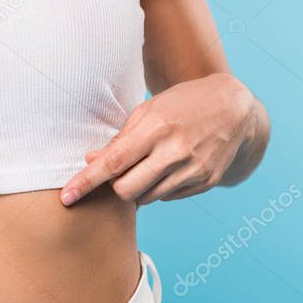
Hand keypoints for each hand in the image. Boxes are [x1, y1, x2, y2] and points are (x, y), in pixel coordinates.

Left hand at [60, 73, 257, 206]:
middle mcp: (176, 151)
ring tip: (146, 166)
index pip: (113, 162)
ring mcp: (194, 170)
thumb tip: (90, 161)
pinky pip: (168, 198)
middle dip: (114, 187)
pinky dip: (159, 188)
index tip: (67, 196)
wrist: (235, 108)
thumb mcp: (149, 110)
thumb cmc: (183, 105)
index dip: (86, 181)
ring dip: (137, 188)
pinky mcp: (206, 182)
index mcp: (156, 127)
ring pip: (146, 198)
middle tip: (119, 173)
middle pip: (126, 189)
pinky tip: (168, 168)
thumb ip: (120, 139)